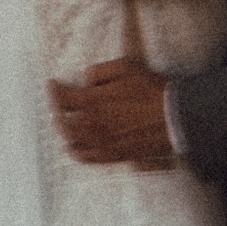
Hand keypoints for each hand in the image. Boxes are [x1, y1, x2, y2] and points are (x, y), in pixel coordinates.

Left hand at [52, 57, 175, 169]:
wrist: (173, 118)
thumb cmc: (152, 91)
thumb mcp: (126, 67)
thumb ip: (100, 72)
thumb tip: (87, 80)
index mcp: (92, 102)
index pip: (62, 98)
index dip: (54, 89)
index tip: (53, 83)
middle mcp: (91, 125)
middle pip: (62, 121)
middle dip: (56, 110)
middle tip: (56, 103)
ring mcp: (101, 143)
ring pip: (71, 140)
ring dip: (64, 131)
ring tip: (63, 123)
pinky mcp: (113, 155)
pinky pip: (86, 158)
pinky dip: (76, 153)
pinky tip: (74, 148)